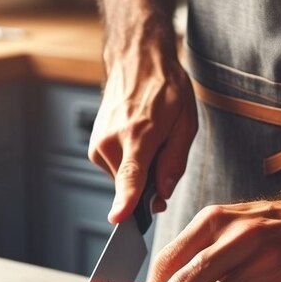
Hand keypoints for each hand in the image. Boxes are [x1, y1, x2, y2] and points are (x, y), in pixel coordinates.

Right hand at [88, 52, 196, 221]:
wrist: (136, 61)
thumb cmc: (165, 88)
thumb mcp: (185, 123)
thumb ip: (175, 161)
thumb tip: (162, 193)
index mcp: (137, 135)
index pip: (130, 176)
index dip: (125, 201)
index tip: (117, 220)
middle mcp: (111, 142)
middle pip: (132, 186)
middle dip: (151, 182)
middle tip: (162, 150)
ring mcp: (98, 144)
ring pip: (125, 180)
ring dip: (141, 170)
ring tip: (149, 138)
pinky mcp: (94, 146)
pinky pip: (117, 169)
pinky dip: (130, 162)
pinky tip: (138, 140)